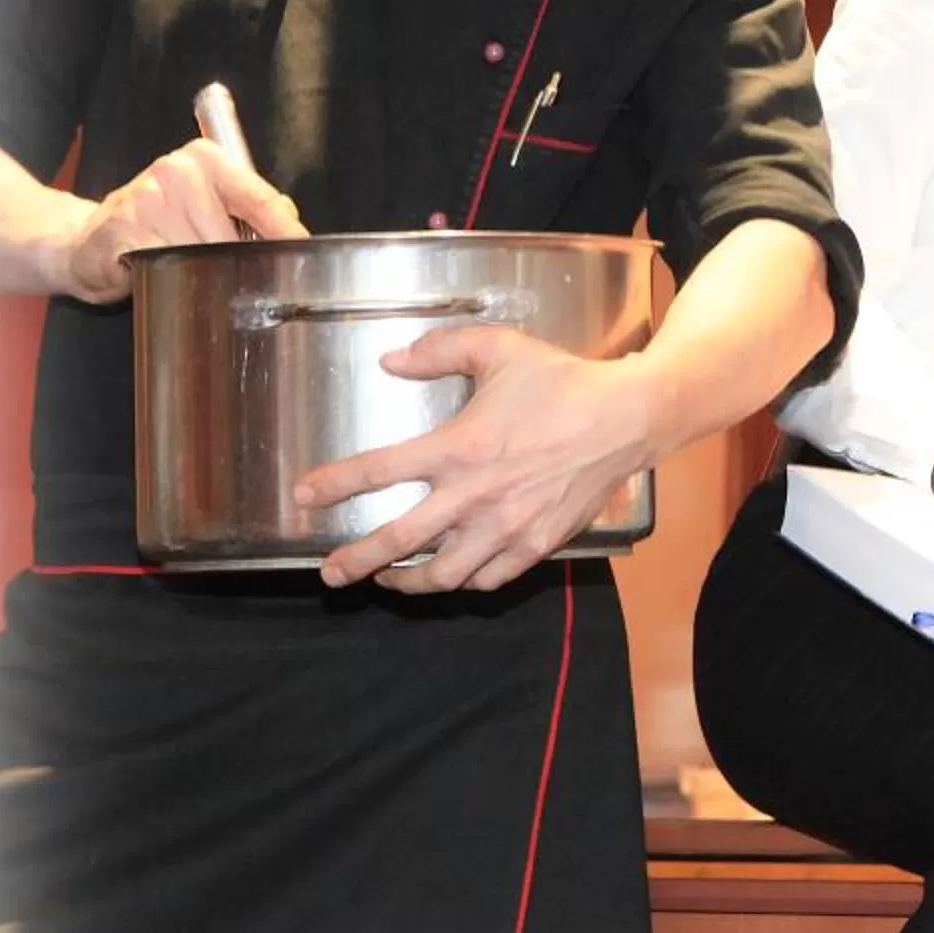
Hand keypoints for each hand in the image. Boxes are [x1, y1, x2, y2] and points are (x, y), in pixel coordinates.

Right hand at [52, 139, 305, 301]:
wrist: (85, 240)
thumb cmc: (155, 222)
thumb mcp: (205, 200)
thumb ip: (248, 204)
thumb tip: (290, 219)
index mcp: (205, 158)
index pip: (261, 198)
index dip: (286, 233)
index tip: (301, 254)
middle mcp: (177, 171)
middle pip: (234, 236)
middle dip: (239, 262)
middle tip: (234, 276)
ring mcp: (148, 198)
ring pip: (205, 255)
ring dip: (207, 275)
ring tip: (193, 274)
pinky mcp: (125, 230)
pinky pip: (170, 266)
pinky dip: (176, 279)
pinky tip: (166, 277)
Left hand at [303, 327, 660, 593]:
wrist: (629, 418)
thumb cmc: (564, 382)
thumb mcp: (500, 349)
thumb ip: (440, 350)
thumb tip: (391, 361)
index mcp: (459, 446)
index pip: (378, 471)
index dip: (333, 485)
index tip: (304, 495)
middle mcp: (476, 495)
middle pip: (398, 541)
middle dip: (355, 561)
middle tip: (331, 573)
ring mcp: (507, 526)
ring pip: (442, 574)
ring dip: (408, 583)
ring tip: (390, 581)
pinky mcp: (537, 544)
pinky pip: (489, 578)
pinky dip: (465, 581)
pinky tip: (454, 573)